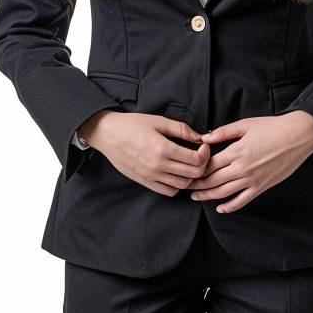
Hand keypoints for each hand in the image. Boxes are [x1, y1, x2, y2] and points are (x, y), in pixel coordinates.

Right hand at [79, 109, 212, 196]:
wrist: (107, 134)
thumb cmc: (132, 125)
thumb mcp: (158, 121)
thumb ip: (181, 129)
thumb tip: (200, 137)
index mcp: (163, 148)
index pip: (196, 159)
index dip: (205, 153)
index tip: (203, 146)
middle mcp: (158, 165)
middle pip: (193, 174)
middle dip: (202, 166)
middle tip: (200, 156)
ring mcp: (151, 176)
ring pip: (182, 185)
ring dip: (191, 177)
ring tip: (190, 166)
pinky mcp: (145, 182)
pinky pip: (168, 191)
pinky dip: (177, 186)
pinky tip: (176, 175)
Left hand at [185, 112, 312, 212]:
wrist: (298, 136)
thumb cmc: (272, 127)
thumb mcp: (245, 124)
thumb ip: (223, 132)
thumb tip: (204, 138)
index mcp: (236, 151)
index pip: (209, 165)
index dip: (195, 170)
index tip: (186, 171)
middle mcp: (242, 168)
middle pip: (212, 181)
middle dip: (197, 185)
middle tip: (185, 187)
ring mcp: (252, 180)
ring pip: (224, 192)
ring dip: (208, 196)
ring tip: (196, 197)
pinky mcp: (261, 187)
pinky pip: (243, 200)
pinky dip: (230, 206)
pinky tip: (220, 209)